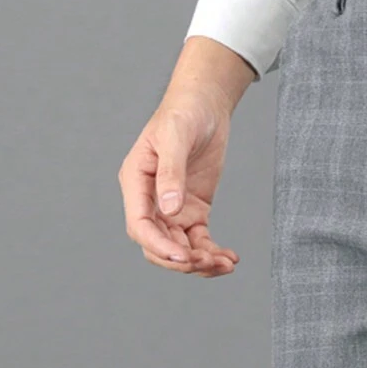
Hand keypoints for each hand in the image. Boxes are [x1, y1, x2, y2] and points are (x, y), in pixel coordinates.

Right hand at [119, 80, 241, 277]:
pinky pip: (200, 242)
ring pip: (180, 249)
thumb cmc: (184, 112)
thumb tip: (170, 208)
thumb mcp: (176, 136)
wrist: (205, 104)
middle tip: (209, 262)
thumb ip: (171, 173)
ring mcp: (172, 209)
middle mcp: (150, 201)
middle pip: (158, 246)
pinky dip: (213, 253)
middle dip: (181, 260)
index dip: (158, 246)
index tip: (184, 256)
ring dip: (201, 263)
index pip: (140, 226)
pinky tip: (231, 258)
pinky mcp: (193, 211)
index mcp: (136, 182)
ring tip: (226, 263)